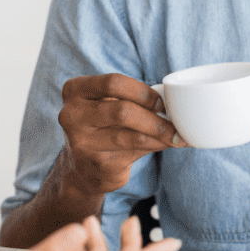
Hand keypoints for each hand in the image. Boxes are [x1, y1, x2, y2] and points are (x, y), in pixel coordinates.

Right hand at [57, 73, 187, 197]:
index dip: (142, 91)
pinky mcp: (97, 164)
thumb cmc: (102, 126)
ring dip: (161, 134)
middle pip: (123, 111)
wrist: (82, 167)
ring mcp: (82, 142)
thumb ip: (129, 98)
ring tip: (177, 136)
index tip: (161, 102)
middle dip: (154, 117)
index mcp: (75, 90)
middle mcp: (72, 115)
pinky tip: (166, 144)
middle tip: (174, 121)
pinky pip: (135, 152)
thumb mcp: (106, 104)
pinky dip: (156, 147)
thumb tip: (173, 101)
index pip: (113, 83)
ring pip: (132, 136)